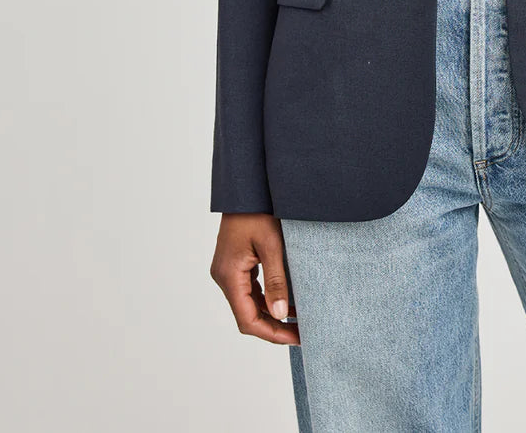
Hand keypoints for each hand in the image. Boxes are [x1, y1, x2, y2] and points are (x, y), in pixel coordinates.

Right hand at [210, 213, 299, 344]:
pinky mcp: (234, 264)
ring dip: (272, 314)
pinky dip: (267, 299)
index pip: (248, 319)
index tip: (297, 338)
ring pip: (248, 304)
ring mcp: (228, 271)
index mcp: (229, 275)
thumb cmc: (257, 211)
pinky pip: (250, 290)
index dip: (272, 333)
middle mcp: (224, 277)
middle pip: (247, 315)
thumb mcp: (271, 245)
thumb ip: (276, 280)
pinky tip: (287, 301)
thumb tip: (281, 314)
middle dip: (275, 327)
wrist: (245, 187)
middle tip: (302, 333)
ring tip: (299, 321)